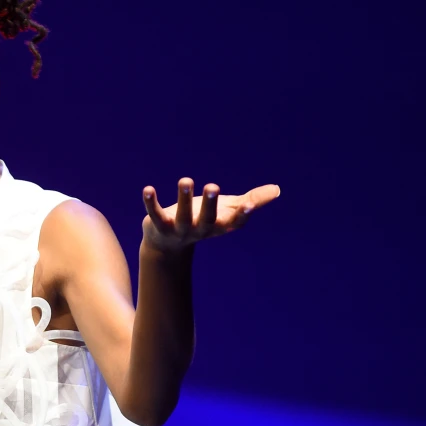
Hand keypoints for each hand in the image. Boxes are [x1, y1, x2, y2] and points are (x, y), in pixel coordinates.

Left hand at [141, 178, 278, 252]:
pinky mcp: (159, 226)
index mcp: (219, 225)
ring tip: (185, 179)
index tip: (250, 204)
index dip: (242, 215)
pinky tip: (148, 189)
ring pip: (182, 216)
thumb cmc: (202, 221)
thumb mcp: (227, 210)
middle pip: (207, 219)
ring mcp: (179, 230)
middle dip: (210, 204)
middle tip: (213, 186)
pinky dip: (151, 203)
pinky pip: (155, 214)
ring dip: (183, 199)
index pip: (234, 223)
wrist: (168, 245)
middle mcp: (200, 230)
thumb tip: (277, 189)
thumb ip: (251, 200)